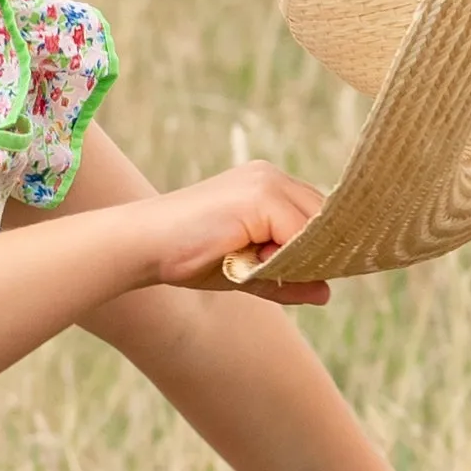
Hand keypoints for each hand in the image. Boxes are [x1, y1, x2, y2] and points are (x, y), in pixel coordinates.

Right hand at [127, 157, 329, 301]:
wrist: (144, 245)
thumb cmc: (188, 256)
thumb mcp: (246, 272)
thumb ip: (285, 278)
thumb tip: (326, 293)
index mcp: (267, 185)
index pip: (318, 213)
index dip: (325, 246)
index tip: (324, 275)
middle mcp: (270, 176)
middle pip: (324, 215)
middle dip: (323, 251)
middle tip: (312, 281)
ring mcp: (265, 183)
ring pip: (317, 224)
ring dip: (308, 256)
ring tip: (282, 276)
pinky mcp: (259, 197)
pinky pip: (298, 232)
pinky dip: (294, 257)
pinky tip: (267, 270)